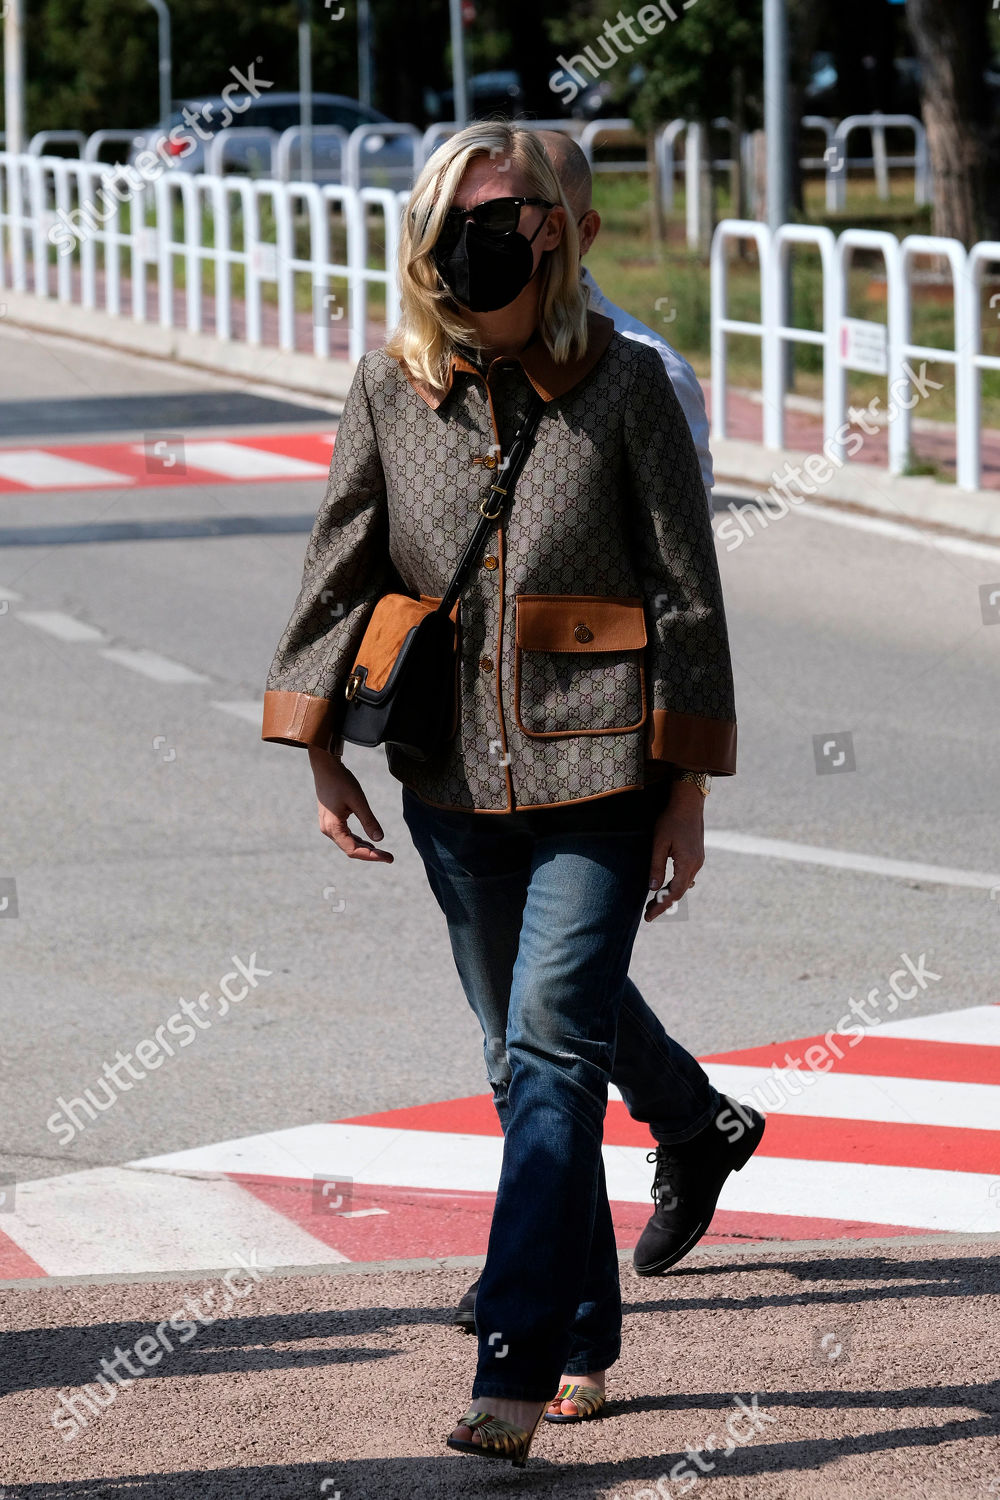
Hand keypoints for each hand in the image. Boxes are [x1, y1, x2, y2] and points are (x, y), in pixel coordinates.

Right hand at [309, 746, 392, 862]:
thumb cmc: (340, 781)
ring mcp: (328, 826)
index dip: (372, 856)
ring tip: (382, 852)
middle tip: (390, 857)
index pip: (354, 850)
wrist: (324, 766)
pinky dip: (357, 840)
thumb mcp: (358, 800)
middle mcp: (328, 830)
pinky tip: (369, 842)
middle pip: (350, 849)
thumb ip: (369, 820)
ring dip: (364, 848)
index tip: (389, 858)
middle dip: (370, 854)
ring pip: (347, 843)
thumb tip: (380, 840)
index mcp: (333, 828)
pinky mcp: (331, 820)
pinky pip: (345, 836)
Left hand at [644, 778, 704, 922]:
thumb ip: (656, 866)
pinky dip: (676, 885)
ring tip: (654, 903)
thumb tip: (653, 889)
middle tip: (648, 914)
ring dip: (670, 895)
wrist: (688, 804)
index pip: (674, 893)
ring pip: (684, 885)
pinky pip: (686, 877)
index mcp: (687, 863)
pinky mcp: (696, 856)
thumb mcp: (659, 843)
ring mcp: (698, 861)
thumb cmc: (671, 820)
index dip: (662, 906)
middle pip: (680, 892)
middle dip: (664, 904)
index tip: (649, 917)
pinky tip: (667, 887)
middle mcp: (696, 865)